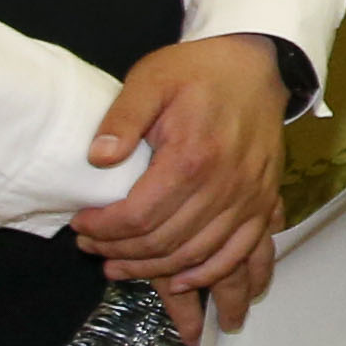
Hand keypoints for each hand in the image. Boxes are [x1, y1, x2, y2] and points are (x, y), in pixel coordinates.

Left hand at [78, 35, 289, 332]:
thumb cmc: (199, 71)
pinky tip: (184, 281)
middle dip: (121, 253)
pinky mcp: (264, 202)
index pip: (139, 217)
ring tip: (122, 267)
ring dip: (156, 271)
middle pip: (165, 243)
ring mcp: (249, 197)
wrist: (254, 64)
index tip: (81, 226)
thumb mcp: (150, 79)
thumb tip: (98, 158)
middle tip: (93, 249)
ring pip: (198, 255)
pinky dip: (213, 273)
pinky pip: (243, 252)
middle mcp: (225, 185)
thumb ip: (121, 118)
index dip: (103, 229)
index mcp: (192, 157)